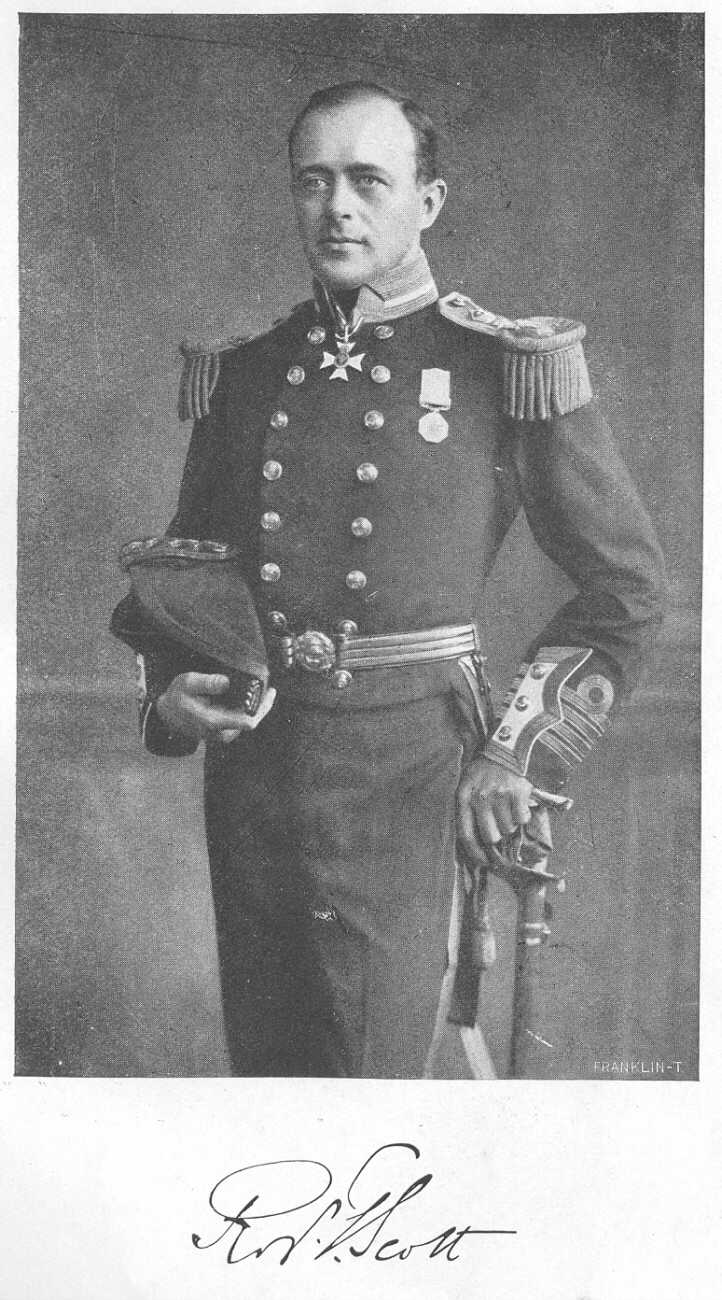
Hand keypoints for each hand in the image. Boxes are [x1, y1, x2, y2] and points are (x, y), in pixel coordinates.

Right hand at [156, 672, 275, 744]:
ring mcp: (223, 735)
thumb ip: (206, 683)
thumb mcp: (186, 683)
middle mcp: (221, 733)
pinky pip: (242, 721)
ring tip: (262, 688)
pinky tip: (250, 696)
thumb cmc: (177, 697)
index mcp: (213, 721)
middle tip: (270, 686)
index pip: (248, 721)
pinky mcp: (224, 733)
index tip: (271, 691)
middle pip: (252, 721)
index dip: (262, 707)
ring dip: (256, 707)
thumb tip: (227, 682)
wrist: (167, 716)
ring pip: (248, 721)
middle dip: (261, 704)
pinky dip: (248, 709)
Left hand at [456, 756, 534, 858]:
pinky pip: (522, 819)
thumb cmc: (481, 775)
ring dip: (509, 825)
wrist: (501, 751)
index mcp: (464, 798)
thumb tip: (474, 846)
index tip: (483, 862)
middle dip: (496, 839)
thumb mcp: (465, 788)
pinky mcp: (517, 792)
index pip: (467, 835)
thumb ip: (465, 812)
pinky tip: (517, 807)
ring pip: (508, 829)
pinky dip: (522, 817)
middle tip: (499, 832)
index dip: (475, 853)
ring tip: (506, 810)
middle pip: (490, 837)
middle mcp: (480, 797)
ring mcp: (499, 795)